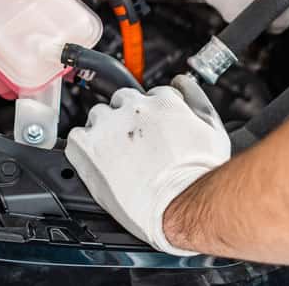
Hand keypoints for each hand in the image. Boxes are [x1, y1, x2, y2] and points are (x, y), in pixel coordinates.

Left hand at [65, 75, 230, 254]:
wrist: (179, 205)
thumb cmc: (198, 174)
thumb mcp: (213, 129)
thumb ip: (196, 98)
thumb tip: (182, 83)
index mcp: (162, 101)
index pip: (152, 94)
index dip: (153, 113)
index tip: (153, 128)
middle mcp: (133, 108)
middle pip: (122, 101)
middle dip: (128, 118)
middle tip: (135, 144)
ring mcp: (108, 127)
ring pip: (99, 116)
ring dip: (105, 131)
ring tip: (117, 156)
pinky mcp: (87, 148)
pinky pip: (76, 137)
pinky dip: (84, 147)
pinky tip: (98, 161)